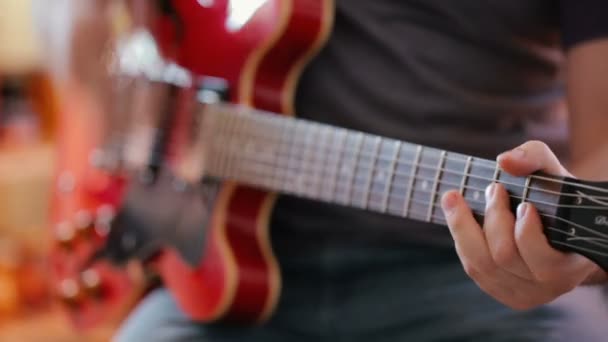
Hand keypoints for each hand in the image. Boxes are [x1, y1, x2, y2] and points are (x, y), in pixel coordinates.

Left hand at [440, 140, 602, 309]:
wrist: (561, 227)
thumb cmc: (557, 199)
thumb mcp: (553, 174)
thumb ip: (535, 159)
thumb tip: (504, 161)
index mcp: (571, 263)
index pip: (545, 260)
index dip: (527, 232)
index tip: (524, 204)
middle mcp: (549, 285)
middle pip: (504, 257)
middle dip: (493, 219)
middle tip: (493, 189)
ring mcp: (524, 294)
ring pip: (481, 266)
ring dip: (465, 228)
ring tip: (457, 199)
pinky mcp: (502, 293)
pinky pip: (473, 270)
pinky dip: (462, 242)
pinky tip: (460, 220)